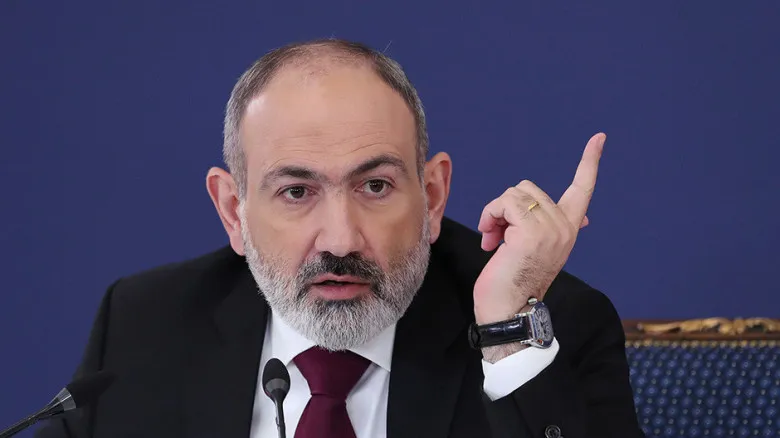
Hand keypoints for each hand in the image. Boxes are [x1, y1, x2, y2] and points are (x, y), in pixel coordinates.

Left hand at [474, 133, 604, 328]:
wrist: (509, 312)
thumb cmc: (513, 283)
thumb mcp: (534, 249)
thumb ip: (545, 227)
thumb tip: (578, 216)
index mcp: (569, 229)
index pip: (583, 189)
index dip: (590, 162)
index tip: (599, 138)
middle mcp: (565, 226)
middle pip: (527, 188)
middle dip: (506, 207)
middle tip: (498, 234)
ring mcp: (550, 228)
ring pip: (514, 194)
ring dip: (496, 213)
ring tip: (494, 238)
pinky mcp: (531, 232)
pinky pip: (504, 203)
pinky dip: (491, 216)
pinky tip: (491, 240)